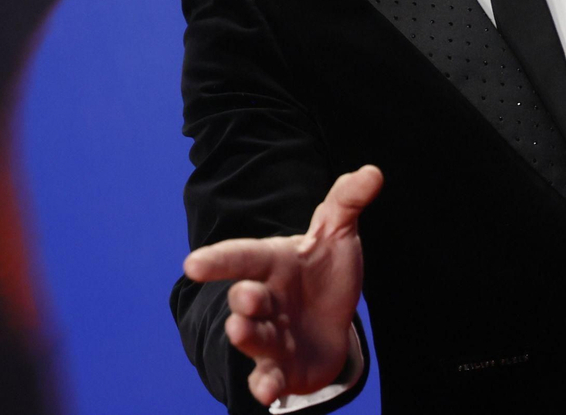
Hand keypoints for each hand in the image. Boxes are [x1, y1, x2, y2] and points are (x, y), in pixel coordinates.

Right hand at [183, 165, 383, 406]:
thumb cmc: (325, 272)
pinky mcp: (282, 369)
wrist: (332, 321)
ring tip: (242, 332)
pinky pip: (269, 379)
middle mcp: (265, 300)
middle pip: (245, 299)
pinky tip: (267, 394)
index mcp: (271, 263)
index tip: (192, 265)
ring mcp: (271, 336)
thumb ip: (347, 202)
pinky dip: (266, 386)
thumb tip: (373, 172)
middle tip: (246, 300)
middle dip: (243, 300)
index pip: (241, 257)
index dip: (217, 261)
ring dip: (247, 337)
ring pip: (254, 338)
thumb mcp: (338, 233)